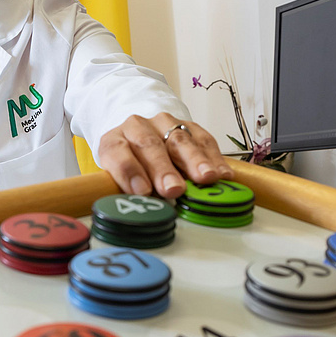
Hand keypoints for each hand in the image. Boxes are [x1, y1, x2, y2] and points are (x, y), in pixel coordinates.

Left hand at [97, 113, 233, 199]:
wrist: (141, 139)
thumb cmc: (131, 167)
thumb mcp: (119, 180)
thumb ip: (129, 192)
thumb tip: (143, 212)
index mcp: (113, 141)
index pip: (117, 152)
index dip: (128, 171)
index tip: (142, 191)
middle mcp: (137, 127)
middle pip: (149, 145)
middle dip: (163, 169)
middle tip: (173, 189)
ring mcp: (164, 124)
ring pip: (179, 140)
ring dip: (194, 161)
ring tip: (205, 178)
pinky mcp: (188, 126)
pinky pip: (203, 140)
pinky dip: (214, 158)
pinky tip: (222, 174)